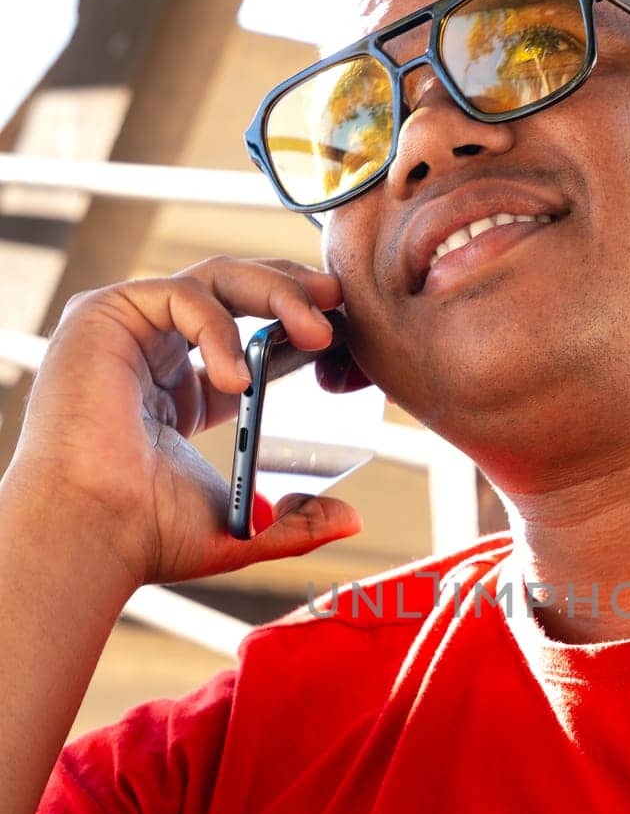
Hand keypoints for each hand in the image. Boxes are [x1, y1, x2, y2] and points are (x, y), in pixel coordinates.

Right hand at [6, 256, 366, 586]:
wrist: (96, 531)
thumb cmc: (148, 535)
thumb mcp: (244, 526)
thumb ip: (298, 520)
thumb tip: (351, 519)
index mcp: (182, 394)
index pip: (247, 338)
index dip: (294, 329)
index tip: (339, 338)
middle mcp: (154, 353)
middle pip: (235, 291)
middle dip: (293, 289)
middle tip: (338, 302)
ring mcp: (129, 331)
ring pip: (215, 278)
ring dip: (275, 294)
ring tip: (315, 334)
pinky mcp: (104, 317)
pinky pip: (180, 294)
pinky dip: (220, 327)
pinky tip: (238, 378)